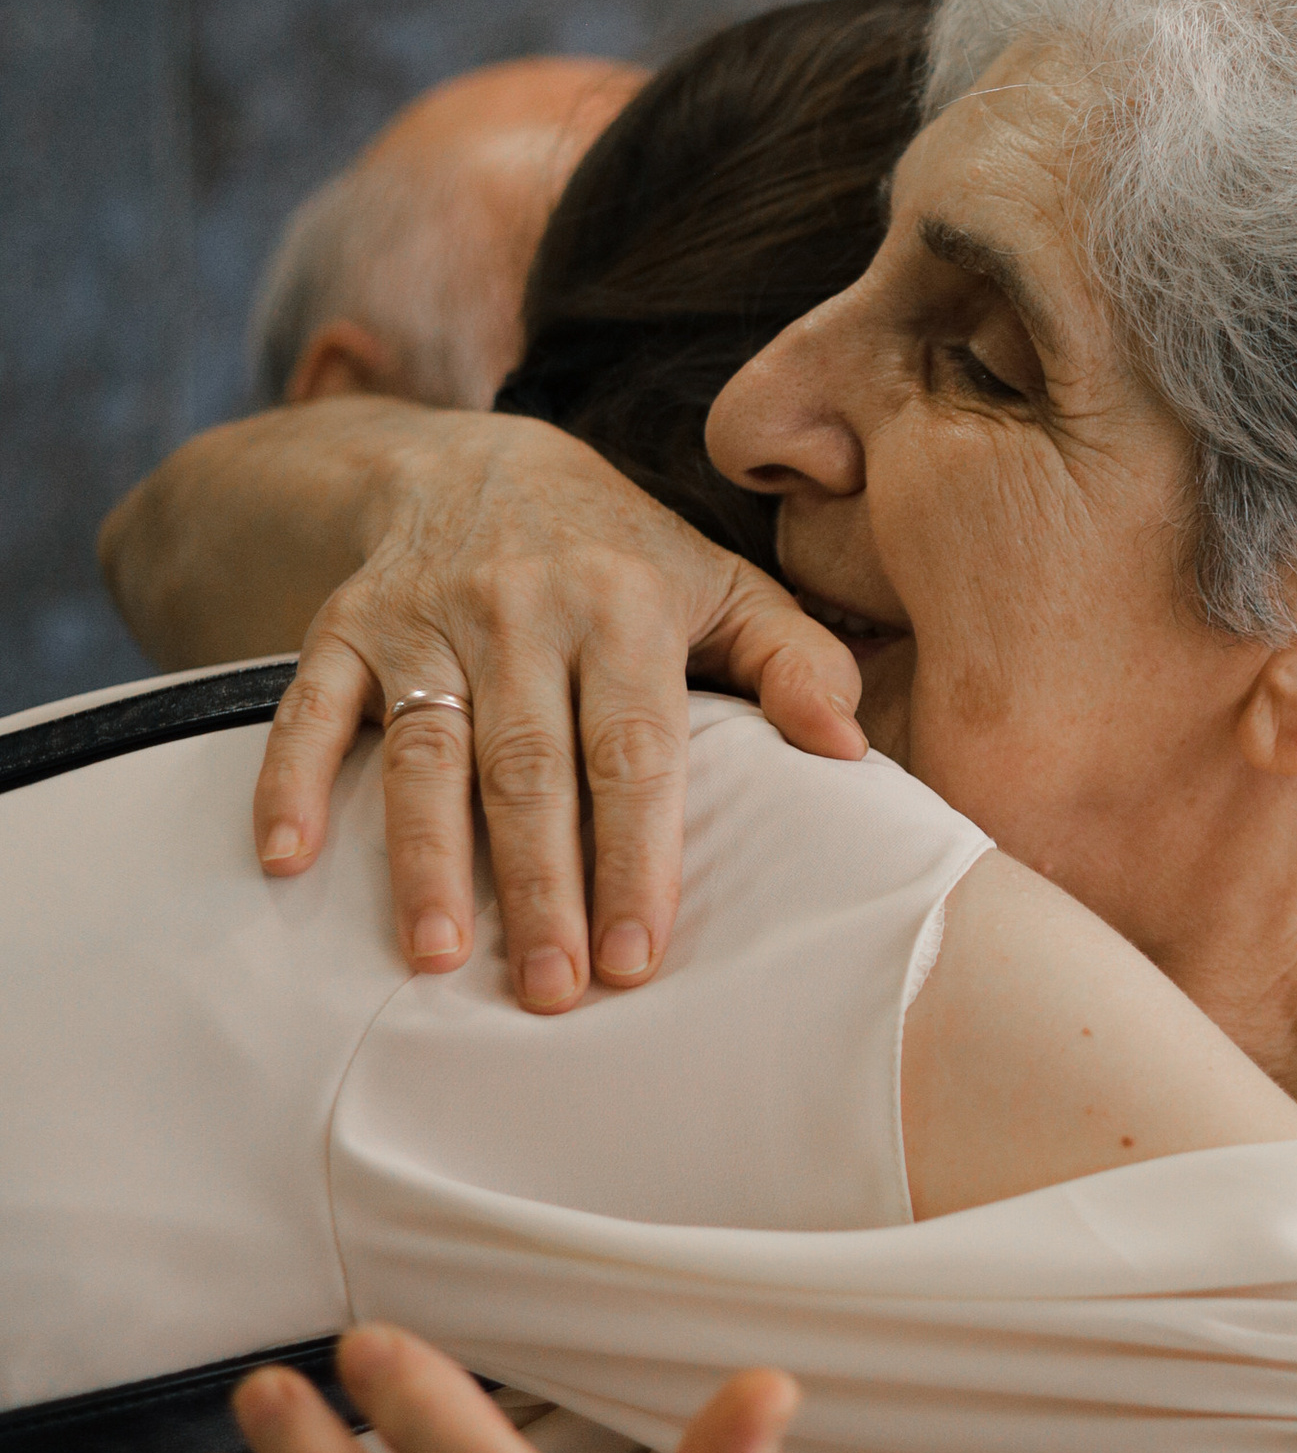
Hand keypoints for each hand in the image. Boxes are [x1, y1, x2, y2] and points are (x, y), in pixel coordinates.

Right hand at [253, 409, 867, 1010]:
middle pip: (531, 768)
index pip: (634, 751)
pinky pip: (309, 708)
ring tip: (434, 957)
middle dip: (540, 885)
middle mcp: (522, 610)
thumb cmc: (623, 556)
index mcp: (625, 607)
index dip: (634, 856)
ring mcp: (426, 619)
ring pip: (427, 752)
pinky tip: (288, 860)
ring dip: (424, 858)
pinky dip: (291, 779)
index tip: (636, 957)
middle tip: (548, 992)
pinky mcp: (344, 626)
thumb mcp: (720, 586)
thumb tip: (851, 749)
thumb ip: (795, 661)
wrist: (479, 459)